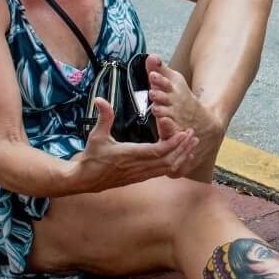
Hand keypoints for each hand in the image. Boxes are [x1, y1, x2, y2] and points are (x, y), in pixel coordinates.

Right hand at [71, 97, 198, 191]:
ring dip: (182, 156)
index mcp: (129, 155)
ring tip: (192, 144)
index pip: (157, 151)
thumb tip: (99, 99)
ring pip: (167, 168)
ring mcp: (140, 174)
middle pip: (168, 160)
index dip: (173, 143)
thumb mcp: (96, 135)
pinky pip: (163, 173)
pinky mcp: (141, 178)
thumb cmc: (91, 157)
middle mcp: (138, 166)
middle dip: (182, 148)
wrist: (85, 180)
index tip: (184, 132)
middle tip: (193, 135)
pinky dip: (175, 164)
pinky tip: (183, 156)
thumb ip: (103, 117)